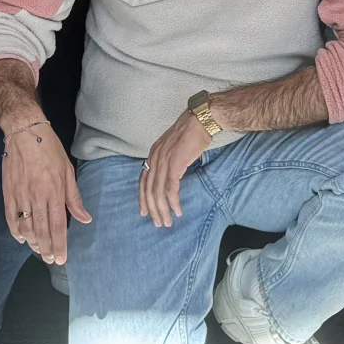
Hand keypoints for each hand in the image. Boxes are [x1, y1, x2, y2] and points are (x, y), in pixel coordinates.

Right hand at [0, 116, 87, 264]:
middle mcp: (37, 197)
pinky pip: (11, 218)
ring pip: (26, 227)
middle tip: (51, 260)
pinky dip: (15, 231)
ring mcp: (21, 196)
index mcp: (54, 192)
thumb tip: (85, 219)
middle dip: (47, 249)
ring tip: (39, 251)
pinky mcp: (8, 192)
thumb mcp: (68, 171)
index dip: (60, 245)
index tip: (62, 259)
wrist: (25, 132)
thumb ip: (74, 198)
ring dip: (33, 243)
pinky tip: (21, 238)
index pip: (58, 226)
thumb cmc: (49, 149)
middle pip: (42, 231)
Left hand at [139, 105, 214, 227]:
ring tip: (168, 221)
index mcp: (153, 154)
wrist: (201, 120)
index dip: (143, 198)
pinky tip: (178, 211)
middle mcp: (155, 158)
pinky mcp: (175, 164)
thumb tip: (171, 176)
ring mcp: (164, 161)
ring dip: (163, 209)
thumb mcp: (174, 147)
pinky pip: (171, 189)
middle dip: (153, 209)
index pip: (143, 180)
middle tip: (158, 223)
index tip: (145, 212)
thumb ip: (169, 160)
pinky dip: (173, 202)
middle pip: (149, 189)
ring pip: (158, 192)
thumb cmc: (191, 132)